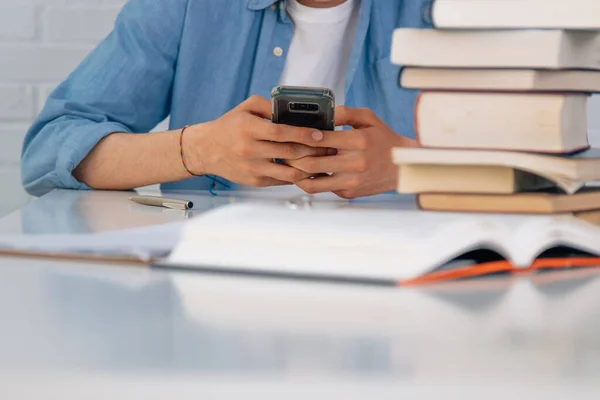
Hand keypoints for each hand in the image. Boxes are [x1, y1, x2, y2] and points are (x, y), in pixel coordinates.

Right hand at [183, 95, 332, 186]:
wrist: (206, 150)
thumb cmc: (229, 126)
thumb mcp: (246, 108)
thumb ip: (270, 106)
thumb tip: (295, 109)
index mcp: (248, 129)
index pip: (281, 133)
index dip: (303, 134)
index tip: (320, 134)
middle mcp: (250, 150)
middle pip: (289, 153)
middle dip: (313, 151)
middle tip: (330, 148)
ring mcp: (253, 169)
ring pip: (289, 173)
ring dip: (309, 168)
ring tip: (323, 162)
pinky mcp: (255, 182)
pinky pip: (282, 181)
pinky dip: (297, 177)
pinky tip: (309, 171)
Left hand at [287, 106, 417, 198]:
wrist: (402, 167)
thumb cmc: (383, 139)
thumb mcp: (368, 118)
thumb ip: (345, 113)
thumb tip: (323, 112)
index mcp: (358, 141)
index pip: (320, 140)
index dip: (301, 137)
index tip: (291, 133)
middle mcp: (354, 164)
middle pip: (311, 164)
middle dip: (292, 158)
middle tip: (282, 151)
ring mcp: (350, 181)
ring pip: (312, 183)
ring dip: (297, 175)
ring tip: (288, 165)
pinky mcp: (348, 193)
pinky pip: (322, 189)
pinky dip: (310, 181)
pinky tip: (304, 173)